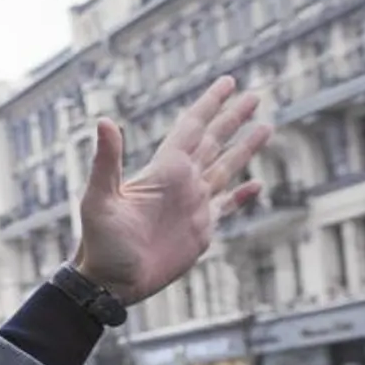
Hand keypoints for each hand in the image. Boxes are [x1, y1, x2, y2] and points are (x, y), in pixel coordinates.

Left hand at [74, 76, 269, 304]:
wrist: (111, 282)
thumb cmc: (100, 244)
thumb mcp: (99, 200)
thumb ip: (106, 162)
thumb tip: (104, 121)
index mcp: (163, 170)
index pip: (192, 127)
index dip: (210, 104)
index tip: (228, 82)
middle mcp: (181, 183)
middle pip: (214, 141)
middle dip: (233, 118)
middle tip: (255, 95)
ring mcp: (193, 205)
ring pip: (226, 168)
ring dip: (244, 149)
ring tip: (265, 127)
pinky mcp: (200, 229)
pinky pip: (227, 207)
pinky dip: (242, 196)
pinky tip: (256, 185)